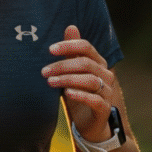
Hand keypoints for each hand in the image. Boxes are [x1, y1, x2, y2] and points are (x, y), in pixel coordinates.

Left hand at [43, 25, 113, 141]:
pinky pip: (95, 99)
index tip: (50, 50)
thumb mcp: (71, 73)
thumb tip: (71, 26)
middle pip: (86, 63)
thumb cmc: (78, 94)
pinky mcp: (104, 108)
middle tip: (44, 71)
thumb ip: (72, 52)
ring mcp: (107, 92)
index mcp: (98, 62)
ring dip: (67, 79)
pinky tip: (67, 93)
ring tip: (50, 82)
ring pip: (90, 80)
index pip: (86, 47)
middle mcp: (106, 74)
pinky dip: (80, 95)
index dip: (69, 46)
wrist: (89, 124)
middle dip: (62, 65)